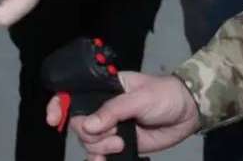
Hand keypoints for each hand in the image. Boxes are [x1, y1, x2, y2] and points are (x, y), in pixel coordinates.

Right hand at [46, 72, 200, 158]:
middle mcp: (103, 107)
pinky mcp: (119, 143)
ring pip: (88, 141)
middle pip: (79, 123)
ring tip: (121, 143)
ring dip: (100, 147)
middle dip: (91, 133)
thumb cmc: (165, 95)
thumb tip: (88, 126)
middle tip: (114, 134)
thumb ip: (114, 111)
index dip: (59, 105)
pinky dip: (99, 159)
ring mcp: (111, 126)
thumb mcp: (140, 97)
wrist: (188, 113)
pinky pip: (99, 155)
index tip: (54, 119)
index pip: (73, 93)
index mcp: (106, 88)